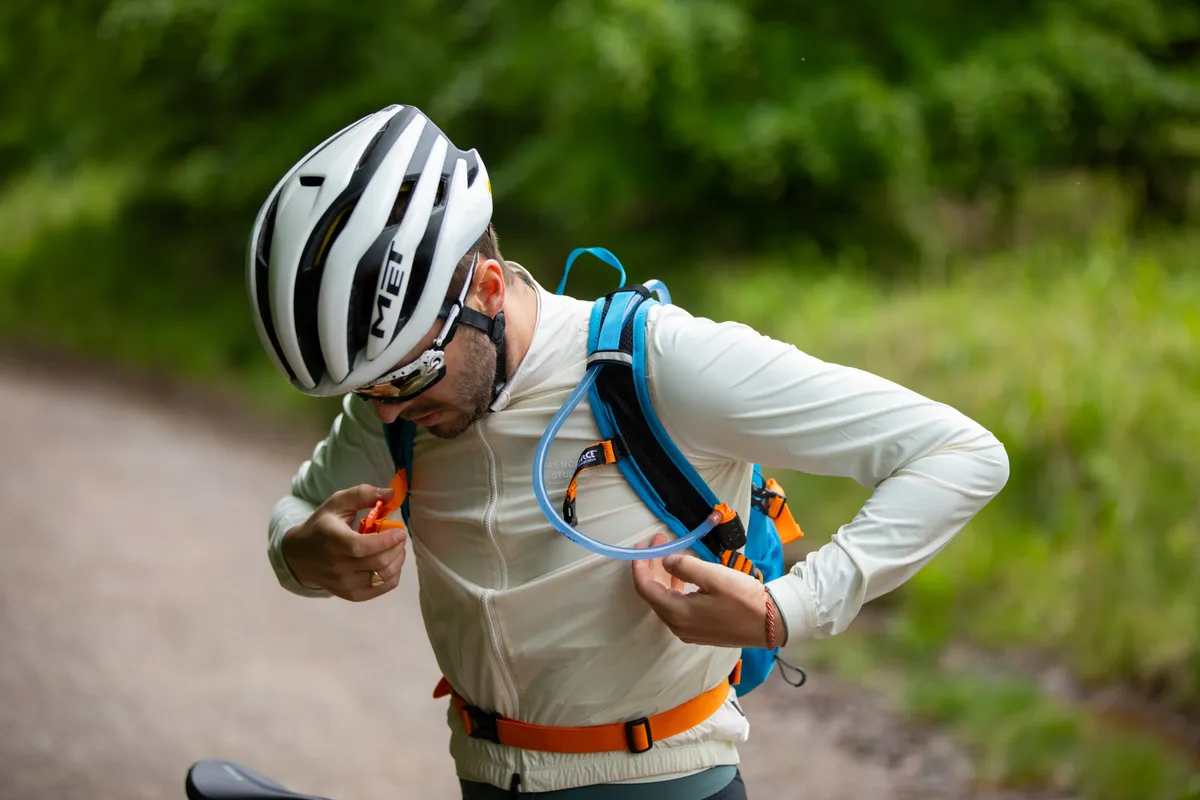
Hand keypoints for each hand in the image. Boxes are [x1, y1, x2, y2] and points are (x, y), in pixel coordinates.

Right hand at [281, 484, 407, 601]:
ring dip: (398, 560)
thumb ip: (362, 494)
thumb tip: (390, 493)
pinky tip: (391, 563)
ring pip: (383, 576)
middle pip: (379, 562)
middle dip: (397, 548)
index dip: (386, 540)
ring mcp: (345, 584)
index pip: (363, 546)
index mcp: (334, 541)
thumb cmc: (322, 526)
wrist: (300, 557)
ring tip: (397, 549)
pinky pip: (382, 588)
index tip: (400, 531)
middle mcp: (339, 566)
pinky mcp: (351, 595)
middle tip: (400, 538)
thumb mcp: (337, 503)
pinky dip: (393, 576)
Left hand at [632, 532, 781, 648]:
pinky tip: (682, 576)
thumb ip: (685, 567)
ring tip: (668, 555)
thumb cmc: (743, 598)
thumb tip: (666, 562)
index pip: (646, 589)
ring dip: (663, 578)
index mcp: (678, 613)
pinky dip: (674, 590)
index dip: (640, 567)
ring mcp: (689, 632)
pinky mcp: (699, 632)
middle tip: (658, 543)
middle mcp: (678, 626)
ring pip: (665, 602)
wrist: (771, 623)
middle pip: (653, 596)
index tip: (642, 547)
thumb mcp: (714, 576)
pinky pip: (677, 609)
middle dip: (651, 568)